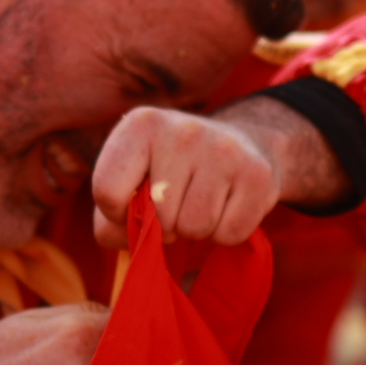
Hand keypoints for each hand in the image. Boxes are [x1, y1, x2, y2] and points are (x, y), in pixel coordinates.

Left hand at [91, 106, 283, 248]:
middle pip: (158, 216)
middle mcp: (183, 130)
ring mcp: (224, 149)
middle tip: (178, 203)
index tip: (134, 205)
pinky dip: (225, 233)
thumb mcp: (130, 182)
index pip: (107, 190)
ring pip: (195, 228)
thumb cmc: (172, 173)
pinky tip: (227, 205)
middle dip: (165, 225)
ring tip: (202, 203)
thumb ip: (111, 221)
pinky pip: (229, 235)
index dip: (118, 213)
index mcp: (141, 124)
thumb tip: (132, 240)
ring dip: (195, 230)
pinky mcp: (258, 175)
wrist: (243, 145)